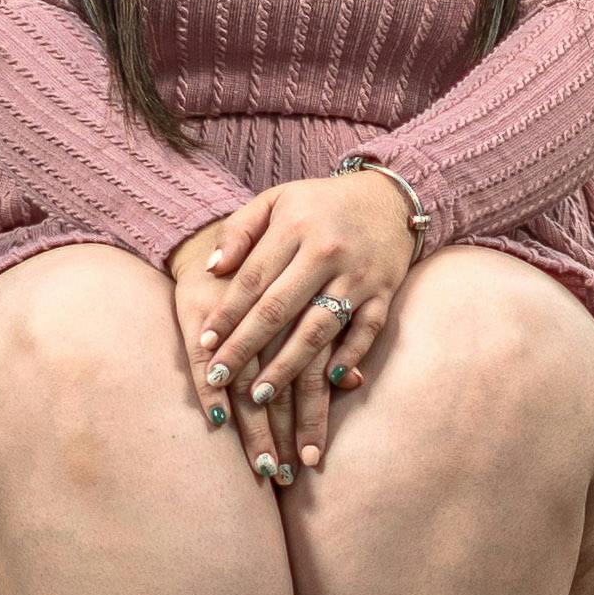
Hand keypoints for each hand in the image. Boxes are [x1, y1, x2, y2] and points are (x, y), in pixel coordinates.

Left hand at [165, 170, 420, 482]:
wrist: (388, 197)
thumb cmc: (320, 204)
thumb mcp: (276, 200)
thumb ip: (240, 230)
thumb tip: (212, 269)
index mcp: (294, 227)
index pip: (252, 278)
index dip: (227, 313)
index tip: (205, 344)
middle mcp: (326, 252)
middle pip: (278, 309)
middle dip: (245, 347)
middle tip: (220, 378)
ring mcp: (358, 275)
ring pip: (318, 328)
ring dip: (288, 366)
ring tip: (261, 397)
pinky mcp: (384, 292)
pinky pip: (366, 330)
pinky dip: (349, 355)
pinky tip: (327, 382)